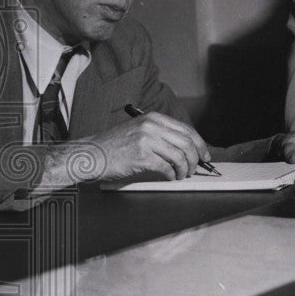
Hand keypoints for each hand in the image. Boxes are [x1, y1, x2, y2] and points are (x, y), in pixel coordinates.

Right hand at [46, 112, 210, 183]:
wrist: (90, 155)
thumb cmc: (113, 146)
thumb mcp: (138, 130)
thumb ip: (160, 134)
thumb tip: (185, 147)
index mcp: (153, 118)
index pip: (187, 130)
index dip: (200, 144)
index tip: (205, 154)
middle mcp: (151, 126)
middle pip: (187, 143)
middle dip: (197, 158)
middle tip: (197, 168)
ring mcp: (146, 141)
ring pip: (180, 156)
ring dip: (186, 169)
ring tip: (183, 174)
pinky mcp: (141, 157)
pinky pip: (167, 168)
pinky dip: (173, 174)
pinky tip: (171, 177)